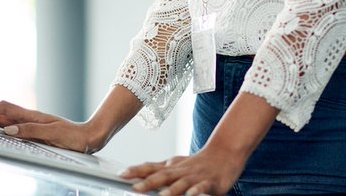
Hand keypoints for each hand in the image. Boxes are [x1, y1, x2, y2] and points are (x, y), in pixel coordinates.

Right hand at [0, 100, 103, 153]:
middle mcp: (29, 118)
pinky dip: (0, 127)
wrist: (90, 137)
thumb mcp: (53, 134)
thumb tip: (9, 130)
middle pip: (0, 113)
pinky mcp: (34, 131)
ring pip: (5, 119)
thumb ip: (31, 131)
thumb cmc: (75, 136)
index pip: (3, 109)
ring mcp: (31, 123)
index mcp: (31, 116)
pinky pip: (12, 127)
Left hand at [119, 144, 245, 195]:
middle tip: (134, 188)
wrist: (224, 154)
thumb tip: (139, 175)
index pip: (150, 168)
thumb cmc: (197, 163)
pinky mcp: (209, 183)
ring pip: (181, 183)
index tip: (121, 174)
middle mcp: (180, 171)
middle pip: (162, 176)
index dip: (136, 171)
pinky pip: (202, 188)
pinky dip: (196, 191)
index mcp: (171, 167)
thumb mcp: (176, 165)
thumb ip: (160, 171)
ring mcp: (194, 177)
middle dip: (148, 183)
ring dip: (171, 190)